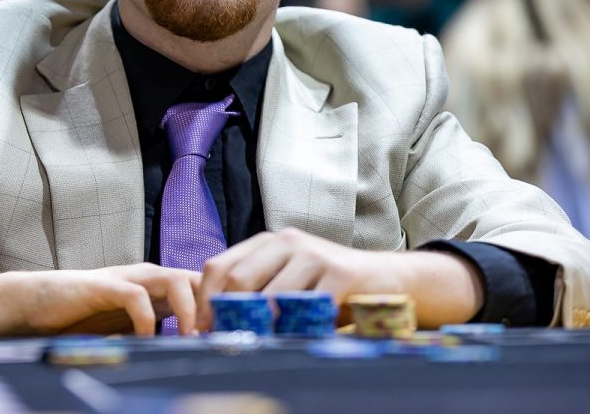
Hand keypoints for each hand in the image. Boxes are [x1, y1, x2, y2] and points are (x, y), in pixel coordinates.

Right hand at [0, 264, 200, 342]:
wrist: (35, 304)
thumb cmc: (80, 318)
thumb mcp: (126, 329)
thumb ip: (153, 334)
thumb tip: (189, 355)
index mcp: (156, 288)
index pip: (201, 286)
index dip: (219, 307)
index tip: (228, 337)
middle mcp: (146, 277)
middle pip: (197, 277)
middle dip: (213, 304)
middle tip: (220, 336)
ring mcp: (126, 278)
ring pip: (174, 279)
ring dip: (189, 308)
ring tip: (193, 336)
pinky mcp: (104, 285)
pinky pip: (135, 295)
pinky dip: (147, 316)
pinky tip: (148, 336)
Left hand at [194, 228, 482, 330]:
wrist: (391, 278)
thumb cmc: (331, 286)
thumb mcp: (289, 280)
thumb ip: (257, 291)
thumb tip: (211, 324)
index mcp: (268, 241)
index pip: (219, 267)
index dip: (203, 302)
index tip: (197, 334)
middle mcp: (287, 241)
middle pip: (238, 281)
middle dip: (226, 319)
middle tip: (224, 347)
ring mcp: (315, 254)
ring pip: (270, 298)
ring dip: (261, 330)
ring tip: (257, 349)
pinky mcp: (340, 273)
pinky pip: (308, 308)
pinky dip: (297, 331)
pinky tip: (295, 343)